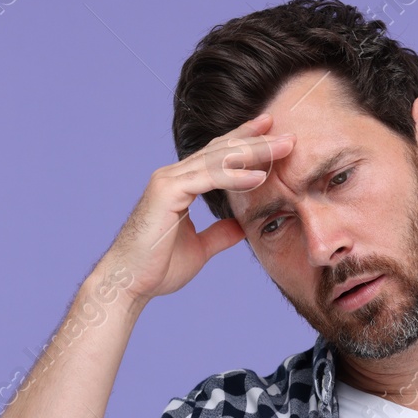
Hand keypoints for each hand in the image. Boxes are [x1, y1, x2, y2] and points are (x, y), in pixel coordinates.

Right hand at [98, 113, 295, 305]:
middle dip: (256, 140)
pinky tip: (259, 176)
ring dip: (254, 152)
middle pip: (222, 150)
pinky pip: (208, 179)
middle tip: (288, 133)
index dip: (245, 142)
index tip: (273, 133)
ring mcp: (168, 181)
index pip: (218, 156)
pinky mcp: (166, 192)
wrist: (129, 284)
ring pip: (218, 159)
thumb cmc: (157, 268)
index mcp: (181, 185)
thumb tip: (241, 227)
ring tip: (284, 147)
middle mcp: (173, 176)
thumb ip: (220, 234)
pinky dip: (235, 176)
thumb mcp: (200, 248)